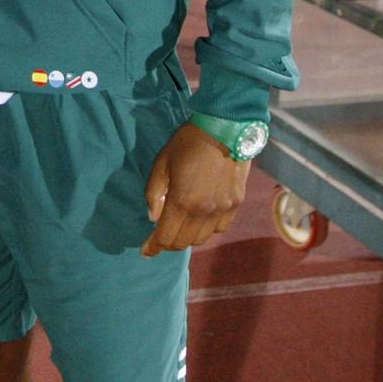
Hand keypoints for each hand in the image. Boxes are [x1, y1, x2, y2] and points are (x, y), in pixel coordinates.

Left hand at [141, 122, 249, 257]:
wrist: (226, 130)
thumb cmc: (188, 143)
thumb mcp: (161, 163)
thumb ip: (154, 192)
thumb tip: (153, 217)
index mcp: (182, 202)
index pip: (166, 237)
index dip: (153, 247)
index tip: (146, 251)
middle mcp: (203, 212)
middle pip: (183, 242)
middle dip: (168, 242)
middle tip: (161, 235)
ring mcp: (222, 210)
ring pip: (202, 239)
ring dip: (188, 237)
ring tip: (180, 226)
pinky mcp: (236, 205)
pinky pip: (220, 229)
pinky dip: (207, 230)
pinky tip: (201, 219)